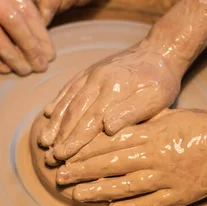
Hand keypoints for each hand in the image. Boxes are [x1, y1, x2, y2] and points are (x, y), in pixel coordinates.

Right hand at [39, 43, 185, 161]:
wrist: (160, 49)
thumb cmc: (162, 80)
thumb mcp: (157, 97)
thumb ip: (132, 112)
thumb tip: (107, 128)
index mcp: (115, 88)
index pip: (91, 119)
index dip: (75, 140)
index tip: (63, 156)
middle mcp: (98, 79)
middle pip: (74, 112)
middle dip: (60, 136)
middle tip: (50, 156)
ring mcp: (91, 73)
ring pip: (68, 100)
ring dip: (55, 122)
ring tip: (44, 140)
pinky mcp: (89, 71)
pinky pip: (69, 87)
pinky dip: (58, 101)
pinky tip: (49, 113)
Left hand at [56, 110, 206, 205]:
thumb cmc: (201, 125)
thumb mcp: (168, 114)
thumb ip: (141, 120)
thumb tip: (112, 122)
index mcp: (149, 134)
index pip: (109, 143)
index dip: (84, 151)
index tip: (65, 155)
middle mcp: (152, 156)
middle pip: (110, 165)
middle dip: (82, 172)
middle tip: (60, 177)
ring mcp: (165, 178)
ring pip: (125, 186)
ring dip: (98, 192)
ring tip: (77, 196)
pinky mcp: (178, 196)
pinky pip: (149, 204)